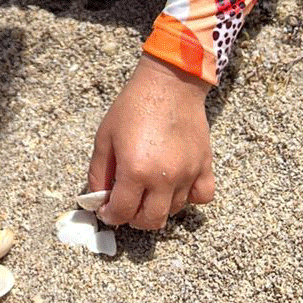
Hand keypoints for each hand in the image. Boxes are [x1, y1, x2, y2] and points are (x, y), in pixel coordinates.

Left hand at [86, 53, 213, 229]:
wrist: (169, 82)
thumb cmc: (134, 105)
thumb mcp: (105, 136)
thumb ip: (98, 172)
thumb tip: (98, 199)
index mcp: (135, 170)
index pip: (122, 212)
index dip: (110, 216)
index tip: (107, 210)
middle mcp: (164, 177)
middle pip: (151, 221)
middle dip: (134, 219)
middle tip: (127, 204)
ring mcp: (187, 173)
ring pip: (174, 211)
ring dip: (158, 207)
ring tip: (148, 188)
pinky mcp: (204, 165)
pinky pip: (202, 197)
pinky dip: (189, 197)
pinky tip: (177, 185)